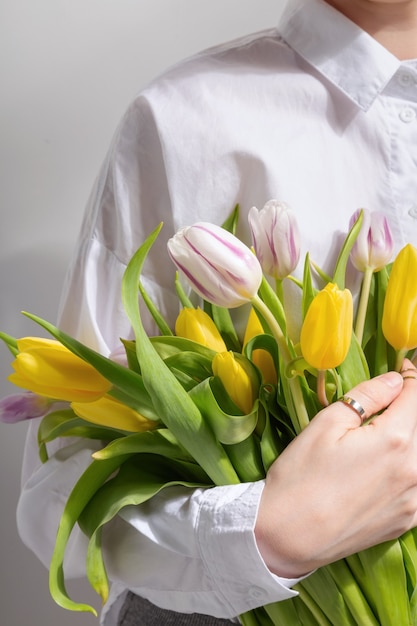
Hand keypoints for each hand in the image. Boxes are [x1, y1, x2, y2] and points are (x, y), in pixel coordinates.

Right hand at [255, 360, 416, 577]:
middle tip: (392, 397)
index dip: (412, 377)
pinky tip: (385, 463)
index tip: (405, 368)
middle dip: (410, 406)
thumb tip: (395, 381)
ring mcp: (413, 500)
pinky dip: (408, 466)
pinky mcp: (407, 521)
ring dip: (409, 436)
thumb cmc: (300, 476)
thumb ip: (366, 397)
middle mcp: (414, 471)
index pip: (415, 397)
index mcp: (394, 441)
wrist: (288, 536)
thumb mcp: (326, 424)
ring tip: (384, 431)